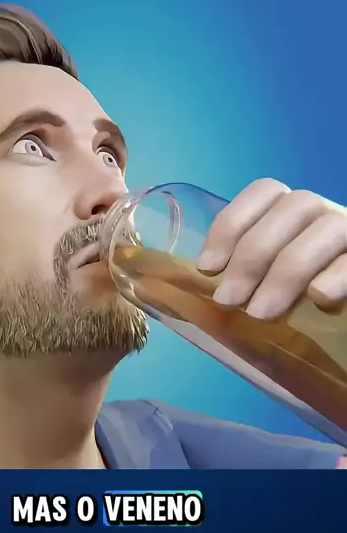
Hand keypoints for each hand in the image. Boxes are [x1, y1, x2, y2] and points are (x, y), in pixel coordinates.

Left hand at [197, 178, 346, 319]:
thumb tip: (199, 294)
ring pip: (328, 227)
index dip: (233, 223)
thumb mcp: (270, 288)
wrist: (341, 341)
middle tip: (229, 300)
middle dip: (253, 254)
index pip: (265, 191)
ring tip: (261, 313)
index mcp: (298, 214)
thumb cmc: (302, 309)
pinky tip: (319, 299)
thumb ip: (245, 282)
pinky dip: (338, 274)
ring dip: (288, 270)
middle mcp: (327, 214)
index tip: (209, 267)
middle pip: (293, 207)